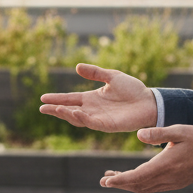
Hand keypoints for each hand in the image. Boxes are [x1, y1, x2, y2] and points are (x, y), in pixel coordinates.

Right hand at [39, 63, 157, 132]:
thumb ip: (95, 72)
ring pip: (77, 118)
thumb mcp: (112, 76)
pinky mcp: (107, 126)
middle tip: (42, 108)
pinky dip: (82, 119)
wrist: (150, 101)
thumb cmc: (133, 90)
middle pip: (69, 110)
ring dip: (65, 114)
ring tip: (55, 109)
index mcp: (92, 98)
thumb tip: (77, 67)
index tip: (43, 98)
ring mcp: (98, 118)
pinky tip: (74, 113)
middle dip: (55, 109)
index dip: (57, 99)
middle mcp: (92, 109)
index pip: (70, 99)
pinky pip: (91, 123)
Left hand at [101, 125, 192, 192]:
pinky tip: (132, 178)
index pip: (138, 176)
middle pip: (138, 185)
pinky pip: (152, 188)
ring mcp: (171, 183)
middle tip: (103, 181)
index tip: (106, 181)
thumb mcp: (179, 131)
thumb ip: (158, 133)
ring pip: (144, 188)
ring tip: (112, 179)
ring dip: (128, 185)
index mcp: (165, 165)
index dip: (121, 180)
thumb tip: (139, 135)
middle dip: (120, 184)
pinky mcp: (175, 184)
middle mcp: (167, 178)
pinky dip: (139, 185)